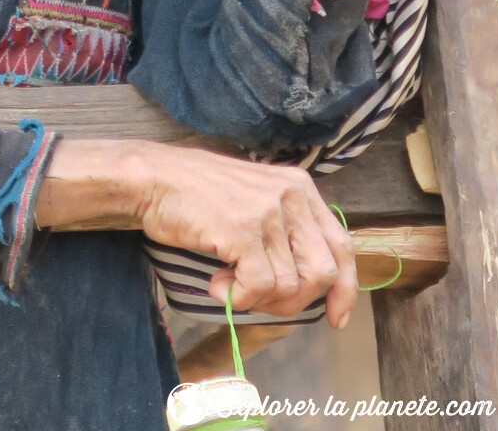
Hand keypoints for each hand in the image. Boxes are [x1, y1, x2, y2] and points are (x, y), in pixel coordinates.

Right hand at [35, 138, 357, 328]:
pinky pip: (259, 285)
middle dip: (295, 301)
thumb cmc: (197, 194)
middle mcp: (290, 194)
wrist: (153, 179)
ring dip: (257, 299)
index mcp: (299, 187)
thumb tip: (308, 285)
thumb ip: (284, 230)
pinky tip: (215, 285)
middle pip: (322, 272)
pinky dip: (238, 297)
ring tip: (226, 284)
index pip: (341, 245)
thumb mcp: (254, 200)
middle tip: (258, 300)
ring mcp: (267, 210)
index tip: (336, 318)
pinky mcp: (242, 228)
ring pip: (290, 285)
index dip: (344, 289)